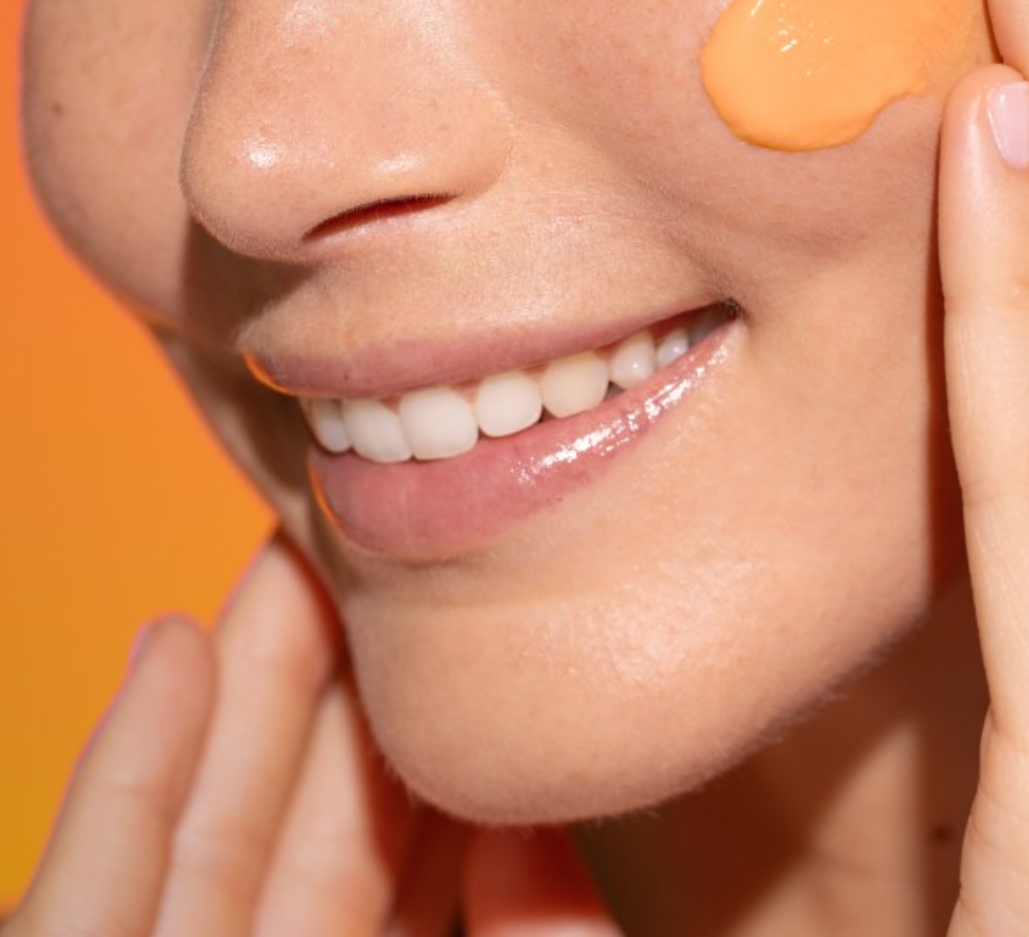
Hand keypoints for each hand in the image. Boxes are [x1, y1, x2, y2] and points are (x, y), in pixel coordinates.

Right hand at [6, 536, 618, 934]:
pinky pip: (92, 893)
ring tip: (280, 547)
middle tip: (371, 543)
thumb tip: (527, 823)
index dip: (425, 730)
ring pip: (199, 821)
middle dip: (332, 671)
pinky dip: (126, 765)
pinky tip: (171, 641)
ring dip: (235, 677)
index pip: (407, 855)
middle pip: (303, 813)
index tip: (454, 615)